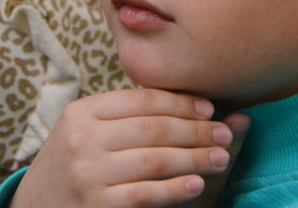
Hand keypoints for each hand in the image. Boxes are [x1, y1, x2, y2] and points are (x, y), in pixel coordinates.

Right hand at [11, 89, 241, 207]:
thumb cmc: (71, 164)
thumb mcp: (85, 130)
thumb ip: (124, 116)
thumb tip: (188, 103)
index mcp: (83, 111)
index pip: (142, 100)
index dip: (181, 102)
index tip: (210, 108)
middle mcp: (83, 137)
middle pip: (154, 128)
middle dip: (196, 130)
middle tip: (225, 133)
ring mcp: (88, 172)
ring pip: (155, 159)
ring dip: (194, 158)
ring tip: (220, 157)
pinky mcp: (95, 204)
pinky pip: (146, 193)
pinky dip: (175, 189)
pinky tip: (197, 184)